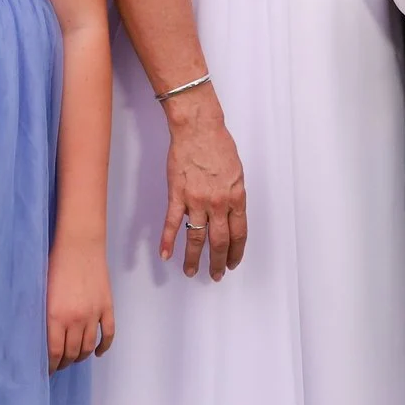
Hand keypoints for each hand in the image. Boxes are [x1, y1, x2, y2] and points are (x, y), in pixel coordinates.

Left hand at [47, 239, 115, 370]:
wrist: (80, 244)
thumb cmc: (55, 263)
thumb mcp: (43, 292)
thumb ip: (45, 315)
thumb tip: (43, 335)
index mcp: (56, 316)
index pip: (54, 352)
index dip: (50, 365)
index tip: (47, 371)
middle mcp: (76, 320)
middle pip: (71, 352)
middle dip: (64, 362)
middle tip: (59, 364)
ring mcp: (94, 314)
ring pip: (89, 346)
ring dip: (81, 356)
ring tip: (74, 358)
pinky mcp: (107, 307)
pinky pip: (109, 334)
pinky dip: (104, 346)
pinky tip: (98, 353)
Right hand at [161, 89, 247, 278]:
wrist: (198, 128)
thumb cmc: (218, 144)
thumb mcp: (237, 172)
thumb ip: (234, 195)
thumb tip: (230, 213)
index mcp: (236, 197)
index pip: (239, 233)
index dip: (236, 252)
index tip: (233, 262)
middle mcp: (218, 203)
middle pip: (219, 241)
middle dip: (218, 262)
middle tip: (216, 275)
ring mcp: (197, 201)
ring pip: (196, 238)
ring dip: (194, 258)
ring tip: (191, 272)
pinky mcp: (177, 195)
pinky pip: (172, 223)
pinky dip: (168, 241)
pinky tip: (165, 254)